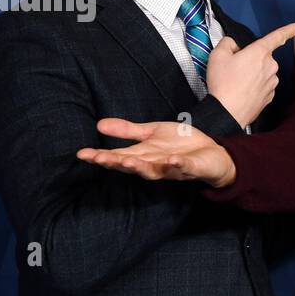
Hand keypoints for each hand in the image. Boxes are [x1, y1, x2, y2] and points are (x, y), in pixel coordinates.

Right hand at [77, 119, 236, 187]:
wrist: (211, 152)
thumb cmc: (179, 145)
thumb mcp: (151, 133)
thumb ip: (127, 131)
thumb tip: (99, 124)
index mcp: (143, 156)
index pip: (118, 157)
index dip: (101, 157)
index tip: (83, 154)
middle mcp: (154, 165)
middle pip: (132, 166)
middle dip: (116, 163)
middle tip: (100, 159)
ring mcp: (173, 168)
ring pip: (154, 171)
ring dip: (141, 167)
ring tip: (127, 161)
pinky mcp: (192, 167)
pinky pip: (184, 167)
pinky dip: (178, 164)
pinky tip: (172, 159)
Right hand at [206, 22, 294, 126]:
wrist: (227, 112)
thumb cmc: (223, 83)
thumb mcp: (217, 55)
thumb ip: (228, 42)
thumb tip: (234, 45)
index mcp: (260, 52)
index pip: (277, 37)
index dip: (289, 30)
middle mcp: (271, 66)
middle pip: (262, 57)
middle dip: (250, 60)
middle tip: (233, 69)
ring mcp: (272, 82)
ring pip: (262, 72)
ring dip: (251, 74)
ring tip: (235, 82)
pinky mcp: (270, 96)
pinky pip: (262, 85)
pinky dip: (253, 87)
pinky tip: (242, 91)